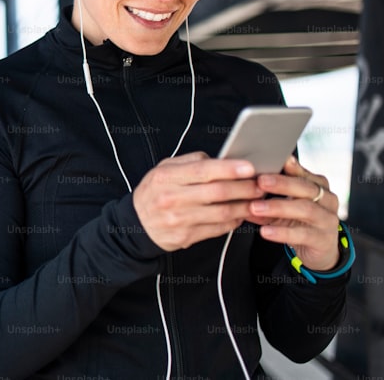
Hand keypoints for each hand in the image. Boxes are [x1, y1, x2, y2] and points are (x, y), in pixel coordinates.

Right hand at [133, 152, 262, 250]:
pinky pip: (218, 228)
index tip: (249, 167)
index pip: (203, 170)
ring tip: (255, 200)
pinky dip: (234, 221)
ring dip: (244, 206)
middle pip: (217, 192)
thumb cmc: (154, 192)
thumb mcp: (163, 169)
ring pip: (222, 212)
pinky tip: (239, 214)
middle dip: (244, 188)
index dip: (229, 168)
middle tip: (259, 185)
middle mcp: (172, 198)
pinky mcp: (187, 236)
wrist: (136, 223)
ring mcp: (179, 219)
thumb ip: (190, 162)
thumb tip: (219, 160)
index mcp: (166, 177)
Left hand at [247, 156, 340, 271]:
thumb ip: (268, 194)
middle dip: (281, 184)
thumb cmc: (299, 221)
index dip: (288, 168)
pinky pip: (303, 234)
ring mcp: (328, 220)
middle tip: (259, 182)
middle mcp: (327, 200)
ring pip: (305, 209)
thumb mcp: (284, 205)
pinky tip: (265, 231)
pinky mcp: (323, 240)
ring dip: (278, 207)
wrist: (319, 250)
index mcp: (318, 186)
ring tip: (255, 207)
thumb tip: (241, 184)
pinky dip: (282, 232)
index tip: (269, 162)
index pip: (303, 173)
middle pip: (306, 187)